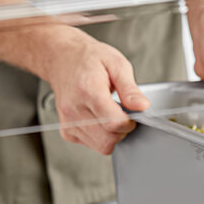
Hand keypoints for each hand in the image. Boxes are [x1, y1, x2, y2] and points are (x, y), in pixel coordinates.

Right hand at [43, 27, 148, 154]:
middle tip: (121, 113)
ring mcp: (68, 122)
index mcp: (87, 90)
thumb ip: (130, 89)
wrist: (61, 58)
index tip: (131, 115)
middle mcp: (73, 109)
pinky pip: (92, 144)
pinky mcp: (67, 131)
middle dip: (122, 130)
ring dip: (112, 134)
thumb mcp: (116, 64)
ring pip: (102, 146)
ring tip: (108, 113)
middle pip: (108, 139)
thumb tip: (142, 106)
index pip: (114, 123)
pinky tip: (98, 118)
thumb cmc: (87, 58)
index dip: (129, 122)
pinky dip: (101, 136)